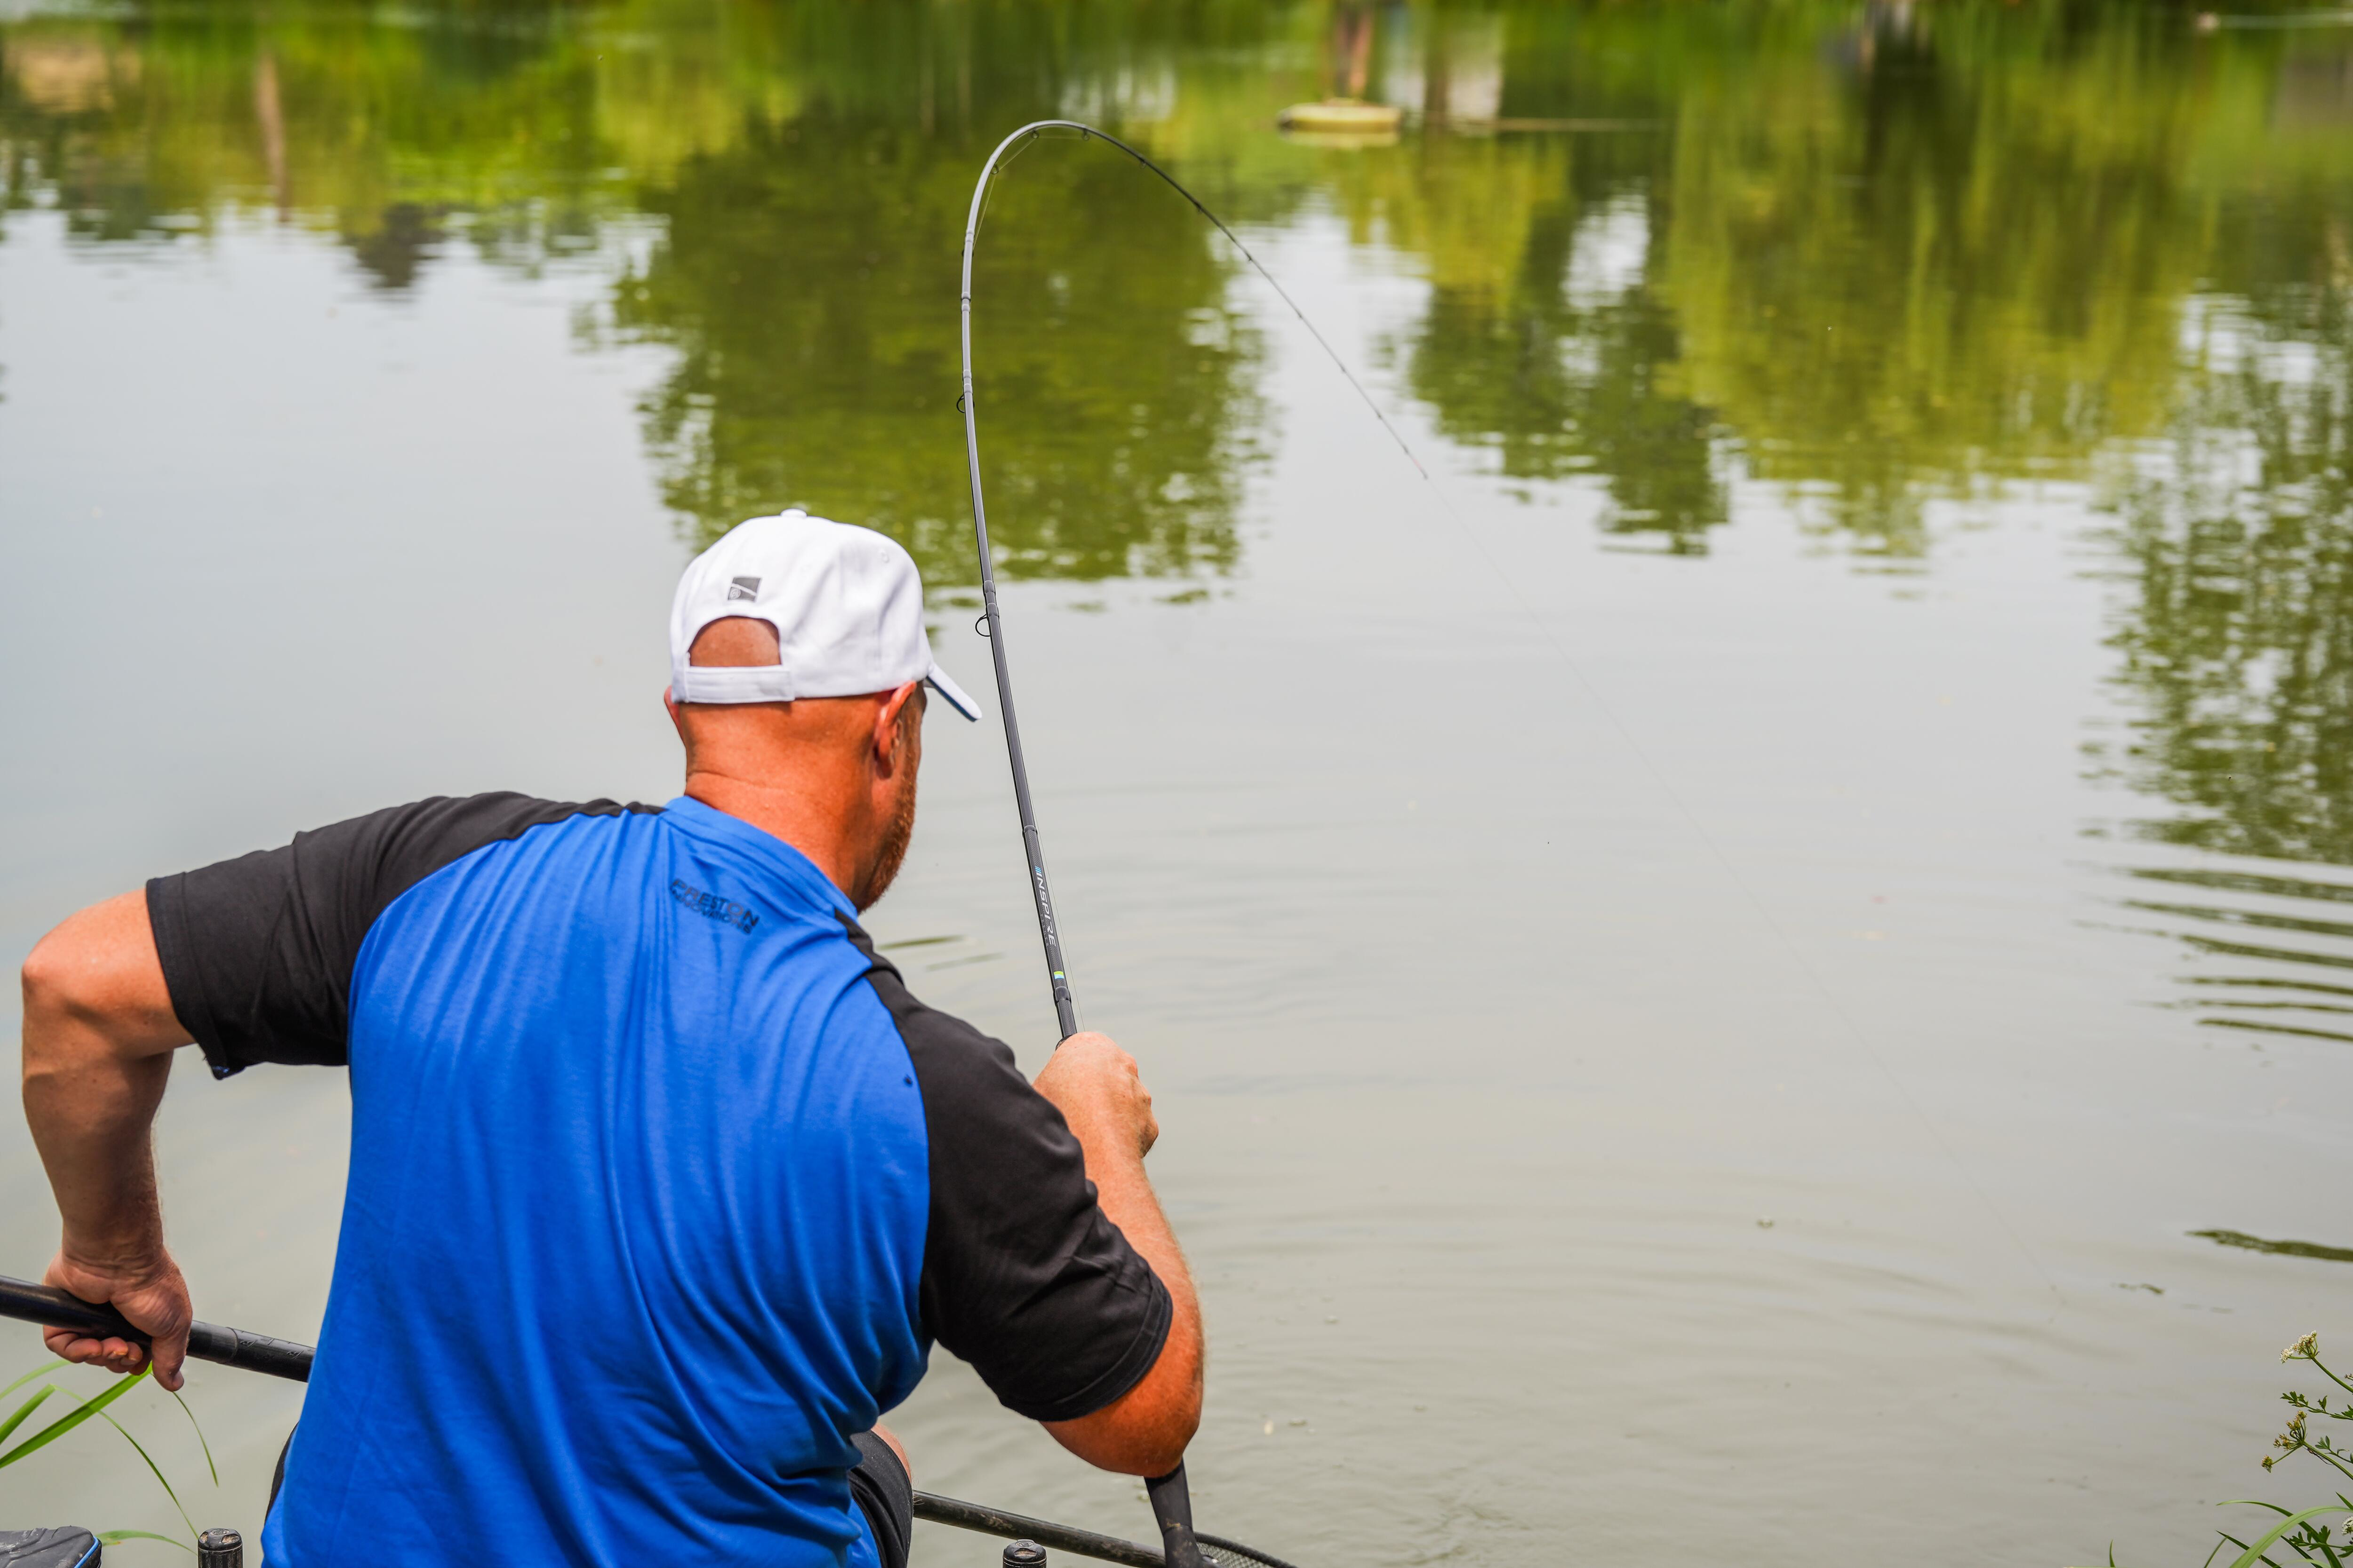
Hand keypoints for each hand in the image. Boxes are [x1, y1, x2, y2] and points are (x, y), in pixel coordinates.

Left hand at [41, 1247, 191, 1391]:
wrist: (117, 1260)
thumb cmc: (150, 1282)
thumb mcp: (174, 1324)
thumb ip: (171, 1356)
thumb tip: (175, 1382)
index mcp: (143, 1319)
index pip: (135, 1354)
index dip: (136, 1363)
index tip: (139, 1361)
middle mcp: (115, 1319)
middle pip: (110, 1359)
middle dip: (118, 1360)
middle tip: (125, 1349)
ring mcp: (88, 1318)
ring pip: (87, 1355)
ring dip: (99, 1356)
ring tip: (109, 1343)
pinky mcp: (64, 1316)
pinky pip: (63, 1346)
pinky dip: (75, 1351)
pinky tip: (89, 1344)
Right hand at [1033, 1032, 1157, 1161]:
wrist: (1092, 1139)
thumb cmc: (1060, 1108)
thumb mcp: (1039, 1086)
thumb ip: (1049, 1084)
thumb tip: (1045, 1096)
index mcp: (1091, 1044)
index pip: (1081, 1054)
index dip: (1069, 1075)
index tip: (1062, 1089)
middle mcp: (1122, 1063)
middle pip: (1105, 1078)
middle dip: (1093, 1095)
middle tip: (1074, 1113)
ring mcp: (1140, 1094)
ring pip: (1122, 1105)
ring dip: (1107, 1118)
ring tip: (1086, 1136)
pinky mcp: (1149, 1123)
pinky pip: (1132, 1131)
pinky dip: (1119, 1140)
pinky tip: (1102, 1150)